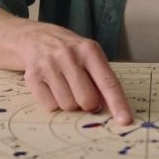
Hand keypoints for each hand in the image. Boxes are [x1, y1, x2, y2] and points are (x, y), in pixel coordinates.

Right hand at [12, 22, 133, 124]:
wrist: (32, 37)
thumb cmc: (67, 50)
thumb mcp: (88, 55)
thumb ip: (100, 79)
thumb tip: (110, 109)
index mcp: (89, 50)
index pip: (108, 82)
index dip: (118, 104)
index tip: (125, 120)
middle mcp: (69, 55)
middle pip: (87, 100)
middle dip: (87, 103)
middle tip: (81, 90)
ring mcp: (49, 66)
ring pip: (68, 106)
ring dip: (69, 103)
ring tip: (64, 85)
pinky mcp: (32, 77)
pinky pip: (50, 106)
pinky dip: (53, 103)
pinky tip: (51, 87)